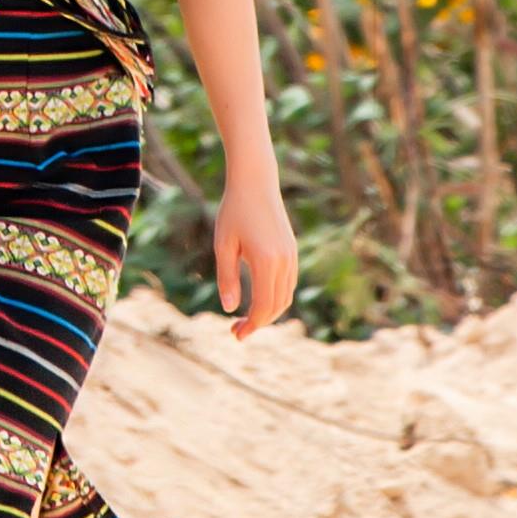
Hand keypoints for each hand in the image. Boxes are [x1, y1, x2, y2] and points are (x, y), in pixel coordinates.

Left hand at [212, 176, 299, 338]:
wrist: (255, 183)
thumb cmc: (233, 211)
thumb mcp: (224, 245)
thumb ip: (227, 278)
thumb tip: (230, 309)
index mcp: (266, 261)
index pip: (264, 306)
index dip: (252, 325)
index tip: (236, 335)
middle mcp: (284, 261)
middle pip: (277, 306)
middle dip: (259, 322)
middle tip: (236, 331)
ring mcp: (292, 256)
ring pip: (286, 296)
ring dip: (269, 312)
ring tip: (246, 319)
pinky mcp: (292, 251)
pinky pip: (288, 283)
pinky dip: (276, 298)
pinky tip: (259, 300)